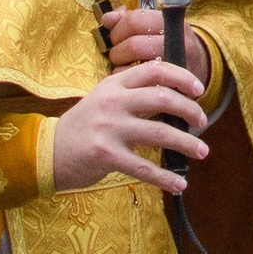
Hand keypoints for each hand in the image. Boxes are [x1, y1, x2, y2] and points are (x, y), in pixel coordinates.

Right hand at [50, 58, 209, 193]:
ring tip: (203, 151)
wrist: (49, 152)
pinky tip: (179, 184)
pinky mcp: (106, 155)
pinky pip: (143, 167)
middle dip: (189, 109)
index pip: (154, 70)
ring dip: (186, 143)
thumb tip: (170, 82)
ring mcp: (109, 128)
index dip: (181, 77)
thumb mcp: (105, 98)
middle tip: (202, 120)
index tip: (198, 89)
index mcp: (114, 84)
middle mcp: (112, 102)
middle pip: (162, 98)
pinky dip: (165, 177)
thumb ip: (133, 92)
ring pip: (159, 133)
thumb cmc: (84, 126)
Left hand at [105, 2, 210, 99]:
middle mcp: (176, 41)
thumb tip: (108, 18)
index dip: (119, 28)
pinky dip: (127, 80)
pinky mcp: (169, 85)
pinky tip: (130, 78)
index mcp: (170, 21)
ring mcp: (174, 64)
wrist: (195, 73)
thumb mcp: (156, 28)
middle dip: (118, 50)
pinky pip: (138, 82)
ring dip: (122, 67)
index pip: (136, 19)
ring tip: (123, 66)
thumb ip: (132, 21)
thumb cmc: (168, 47)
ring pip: (135, 64)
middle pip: (134, 44)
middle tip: (118, 54)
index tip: (117, 36)